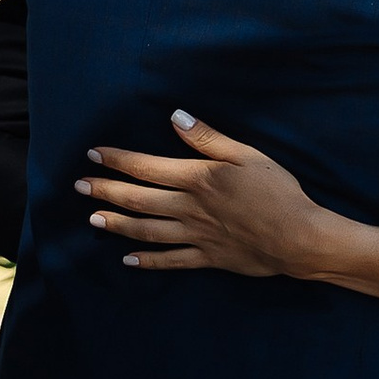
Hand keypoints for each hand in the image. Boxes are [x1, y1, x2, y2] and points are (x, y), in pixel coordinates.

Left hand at [78, 112, 349, 280]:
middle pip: (138, 199)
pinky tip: (128, 259)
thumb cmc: (278, 191)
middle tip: (80, 187)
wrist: (298, 238)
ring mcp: (196, 236)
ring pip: (146, 230)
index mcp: (198, 178)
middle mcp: (189, 208)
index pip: (146, 167)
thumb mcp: (246, 155)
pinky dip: (147, 260)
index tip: (93, 154)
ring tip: (93, 219)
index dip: (117, 160)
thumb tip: (175, 117)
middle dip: (106, 192)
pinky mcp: (207, 258)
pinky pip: (170, 260)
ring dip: (117, 224)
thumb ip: (207, 138)